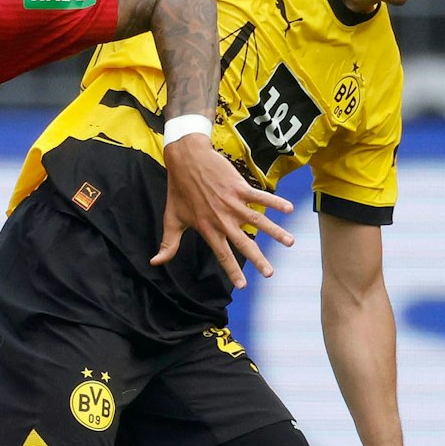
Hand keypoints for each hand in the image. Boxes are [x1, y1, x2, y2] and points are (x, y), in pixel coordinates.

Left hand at [156, 136, 294, 288]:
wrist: (186, 159)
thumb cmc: (179, 189)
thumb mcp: (171, 218)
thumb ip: (168, 243)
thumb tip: (155, 262)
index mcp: (207, 229)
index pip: (222, 254)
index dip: (232, 270)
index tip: (243, 286)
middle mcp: (222, 219)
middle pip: (243, 243)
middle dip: (258, 259)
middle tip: (270, 274)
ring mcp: (232, 203)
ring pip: (257, 221)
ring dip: (275, 232)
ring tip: (290, 242)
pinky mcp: (239, 187)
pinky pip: (260, 197)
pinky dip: (275, 203)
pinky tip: (289, 209)